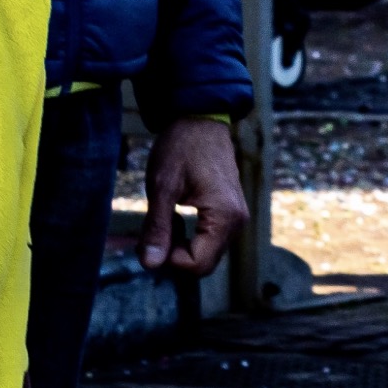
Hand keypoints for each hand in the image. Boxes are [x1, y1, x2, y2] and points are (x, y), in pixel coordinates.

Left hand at [141, 114, 246, 274]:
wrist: (200, 122)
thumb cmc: (180, 149)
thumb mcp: (161, 189)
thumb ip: (157, 228)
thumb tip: (150, 265)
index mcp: (224, 218)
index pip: (197, 265)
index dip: (169, 259)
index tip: (153, 235)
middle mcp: (237, 222)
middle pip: (204, 264)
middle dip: (174, 254)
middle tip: (156, 225)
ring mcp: (237, 218)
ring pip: (206, 253)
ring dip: (180, 244)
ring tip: (165, 215)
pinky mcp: (231, 214)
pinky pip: (209, 240)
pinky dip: (189, 236)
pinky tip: (175, 215)